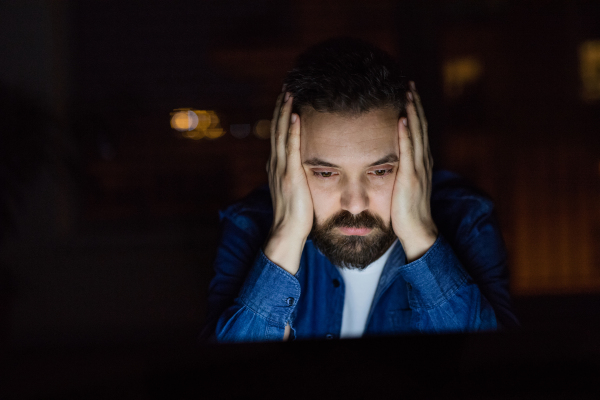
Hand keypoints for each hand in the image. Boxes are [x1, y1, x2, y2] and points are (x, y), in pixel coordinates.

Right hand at [263, 89, 313, 274]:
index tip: (286, 97)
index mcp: (277, 166)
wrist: (287, 233)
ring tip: (289, 92)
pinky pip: (291, 149)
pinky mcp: (290, 176)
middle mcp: (276, 164)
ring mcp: (282, 169)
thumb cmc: (295, 215)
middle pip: (276, 128)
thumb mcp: (292, 190)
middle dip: (280, 106)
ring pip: (281, 134)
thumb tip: (298, 166)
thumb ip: (292, 175)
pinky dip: (293, 131)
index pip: (277, 134)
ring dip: (285, 112)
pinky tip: (296, 115)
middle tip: (286, 86)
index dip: (280, 115)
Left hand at [391, 81, 437, 261]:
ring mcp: (418, 169)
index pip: (418, 131)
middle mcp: (422, 162)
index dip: (415, 111)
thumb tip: (390, 160)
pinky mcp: (410, 177)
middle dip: (415, 104)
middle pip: (420, 126)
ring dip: (412, 112)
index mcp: (420, 163)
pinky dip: (405, 133)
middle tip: (409, 83)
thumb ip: (400, 170)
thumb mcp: (403, 185)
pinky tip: (401, 118)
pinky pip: (408, 151)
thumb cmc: (407, 211)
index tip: (408, 93)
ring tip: (407, 92)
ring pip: (416, 134)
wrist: (416, 231)